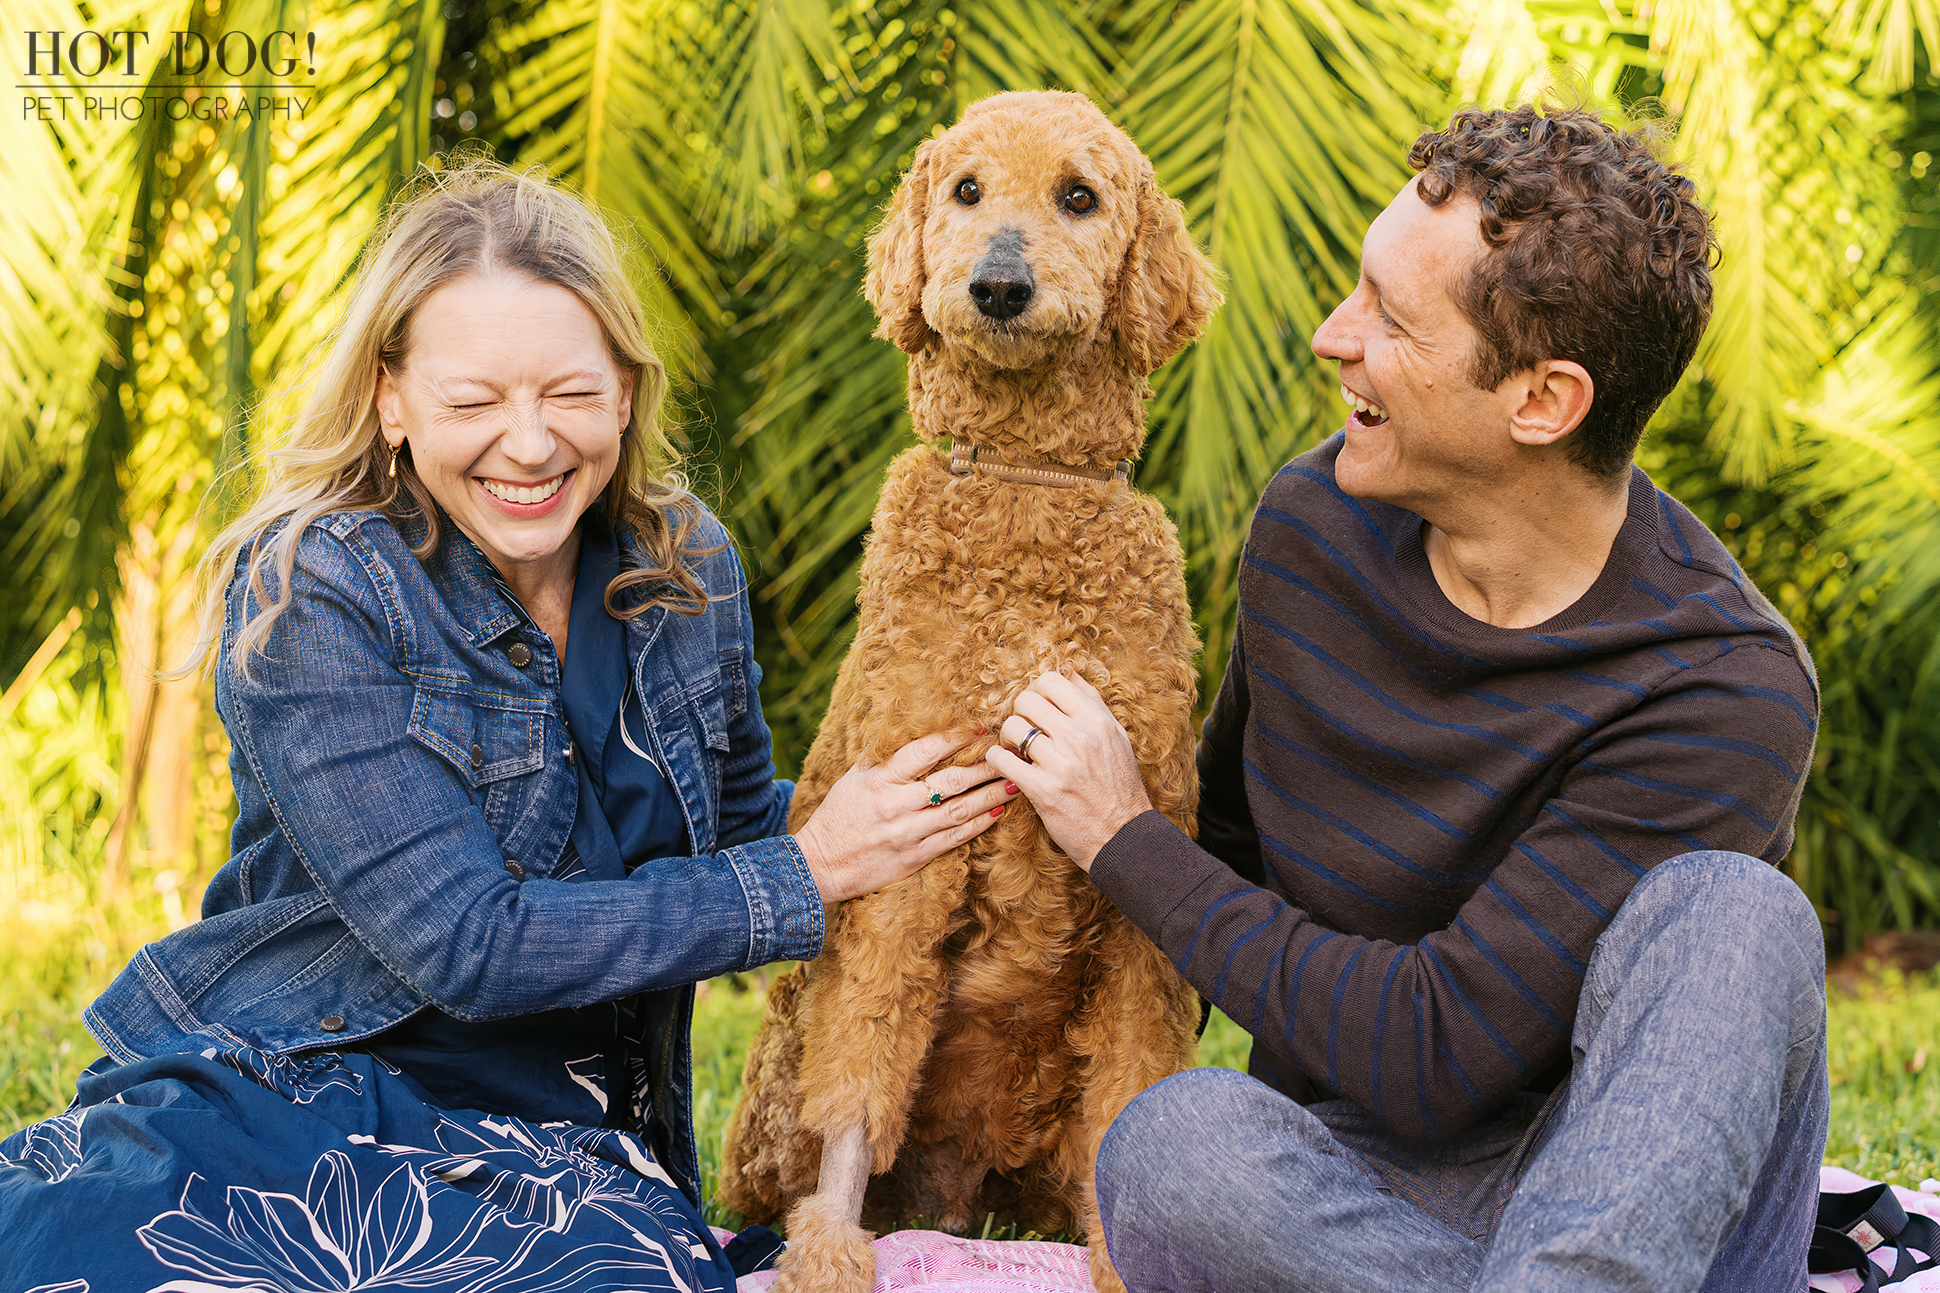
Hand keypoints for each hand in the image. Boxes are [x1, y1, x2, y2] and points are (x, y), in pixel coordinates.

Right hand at [793, 728, 1016, 903]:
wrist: (820, 864)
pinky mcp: (915, 857)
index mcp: (880, 780)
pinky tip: (997, 812)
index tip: (981, 727)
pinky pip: (954, 839)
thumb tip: (910, 730)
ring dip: (991, 796)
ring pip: (959, 811)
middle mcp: (896, 805)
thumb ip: (883, 759)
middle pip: (951, 781)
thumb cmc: (838, 816)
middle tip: (1010, 754)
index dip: (956, 737)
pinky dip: (979, 825)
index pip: (925, 751)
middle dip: (986, 766)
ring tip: (1015, 782)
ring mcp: (908, 833)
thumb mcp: (853, 779)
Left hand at [986, 671, 1151, 871]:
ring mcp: (1061, 765)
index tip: (1037, 708)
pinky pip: (1001, 760)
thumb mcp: (1115, 738)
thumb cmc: (1118, 785)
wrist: (1123, 835)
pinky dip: (997, 760)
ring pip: (1011, 727)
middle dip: (1019, 713)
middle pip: (1027, 700)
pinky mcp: (1042, 791)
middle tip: (1024, 730)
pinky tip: (1007, 767)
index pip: (1052, 681)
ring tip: (1015, 750)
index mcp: (1098, 721)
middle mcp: (1080, 738)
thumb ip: (1092, 704)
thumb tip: (1069, 673)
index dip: (1037, 690)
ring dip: (1007, 738)